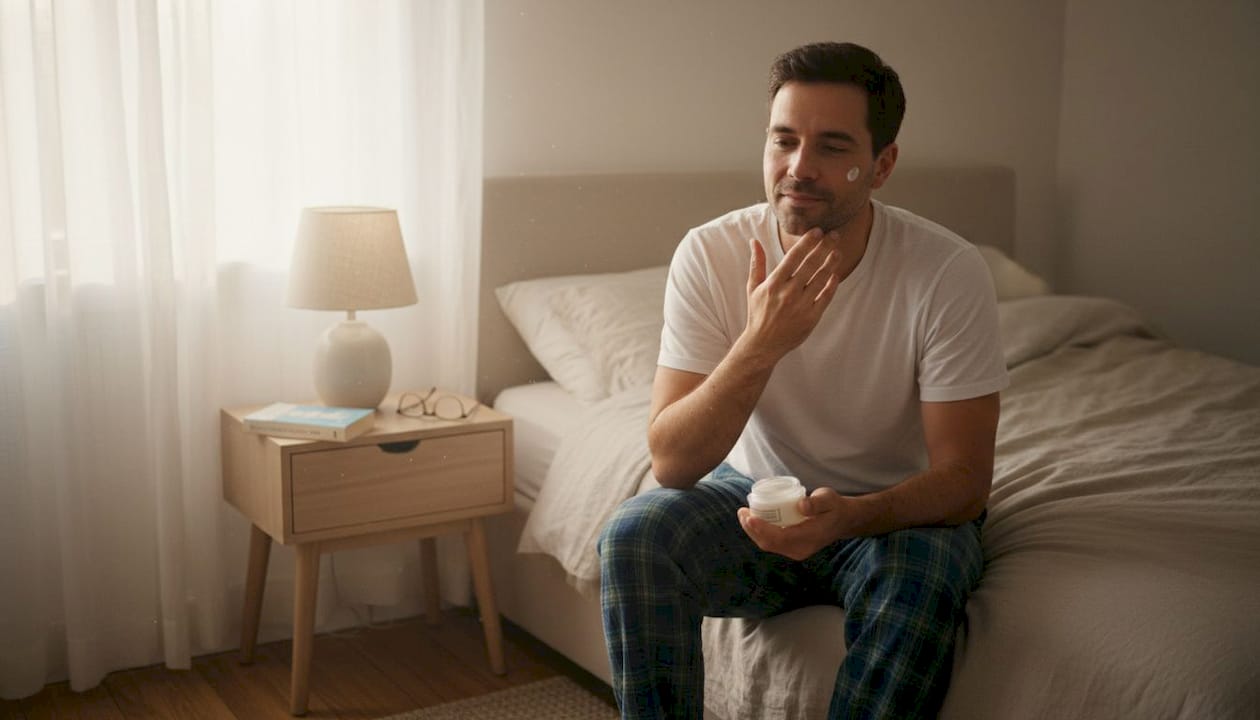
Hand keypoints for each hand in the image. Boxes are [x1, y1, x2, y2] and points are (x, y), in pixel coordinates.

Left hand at [737, 487, 856, 560]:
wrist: (842, 520)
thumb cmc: (834, 506)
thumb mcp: (829, 499)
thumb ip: (817, 502)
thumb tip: (801, 505)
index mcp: (810, 538)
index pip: (780, 537)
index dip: (762, 528)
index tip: (749, 516)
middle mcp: (801, 549)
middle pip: (769, 543)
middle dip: (752, 529)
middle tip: (742, 512)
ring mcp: (795, 551)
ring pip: (768, 545)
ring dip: (753, 531)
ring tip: (743, 514)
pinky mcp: (791, 549)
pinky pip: (771, 543)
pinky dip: (759, 533)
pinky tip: (752, 521)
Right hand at [744, 229, 841, 361]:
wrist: (763, 344)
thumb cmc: (758, 313)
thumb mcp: (753, 288)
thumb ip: (757, 263)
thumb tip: (754, 241)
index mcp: (774, 284)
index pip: (794, 257)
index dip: (807, 242)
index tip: (817, 231)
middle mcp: (788, 293)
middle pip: (811, 264)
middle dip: (824, 247)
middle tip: (833, 235)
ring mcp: (801, 305)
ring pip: (821, 279)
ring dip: (831, 263)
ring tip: (838, 251)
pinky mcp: (811, 317)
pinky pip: (826, 297)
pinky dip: (832, 284)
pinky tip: (835, 274)